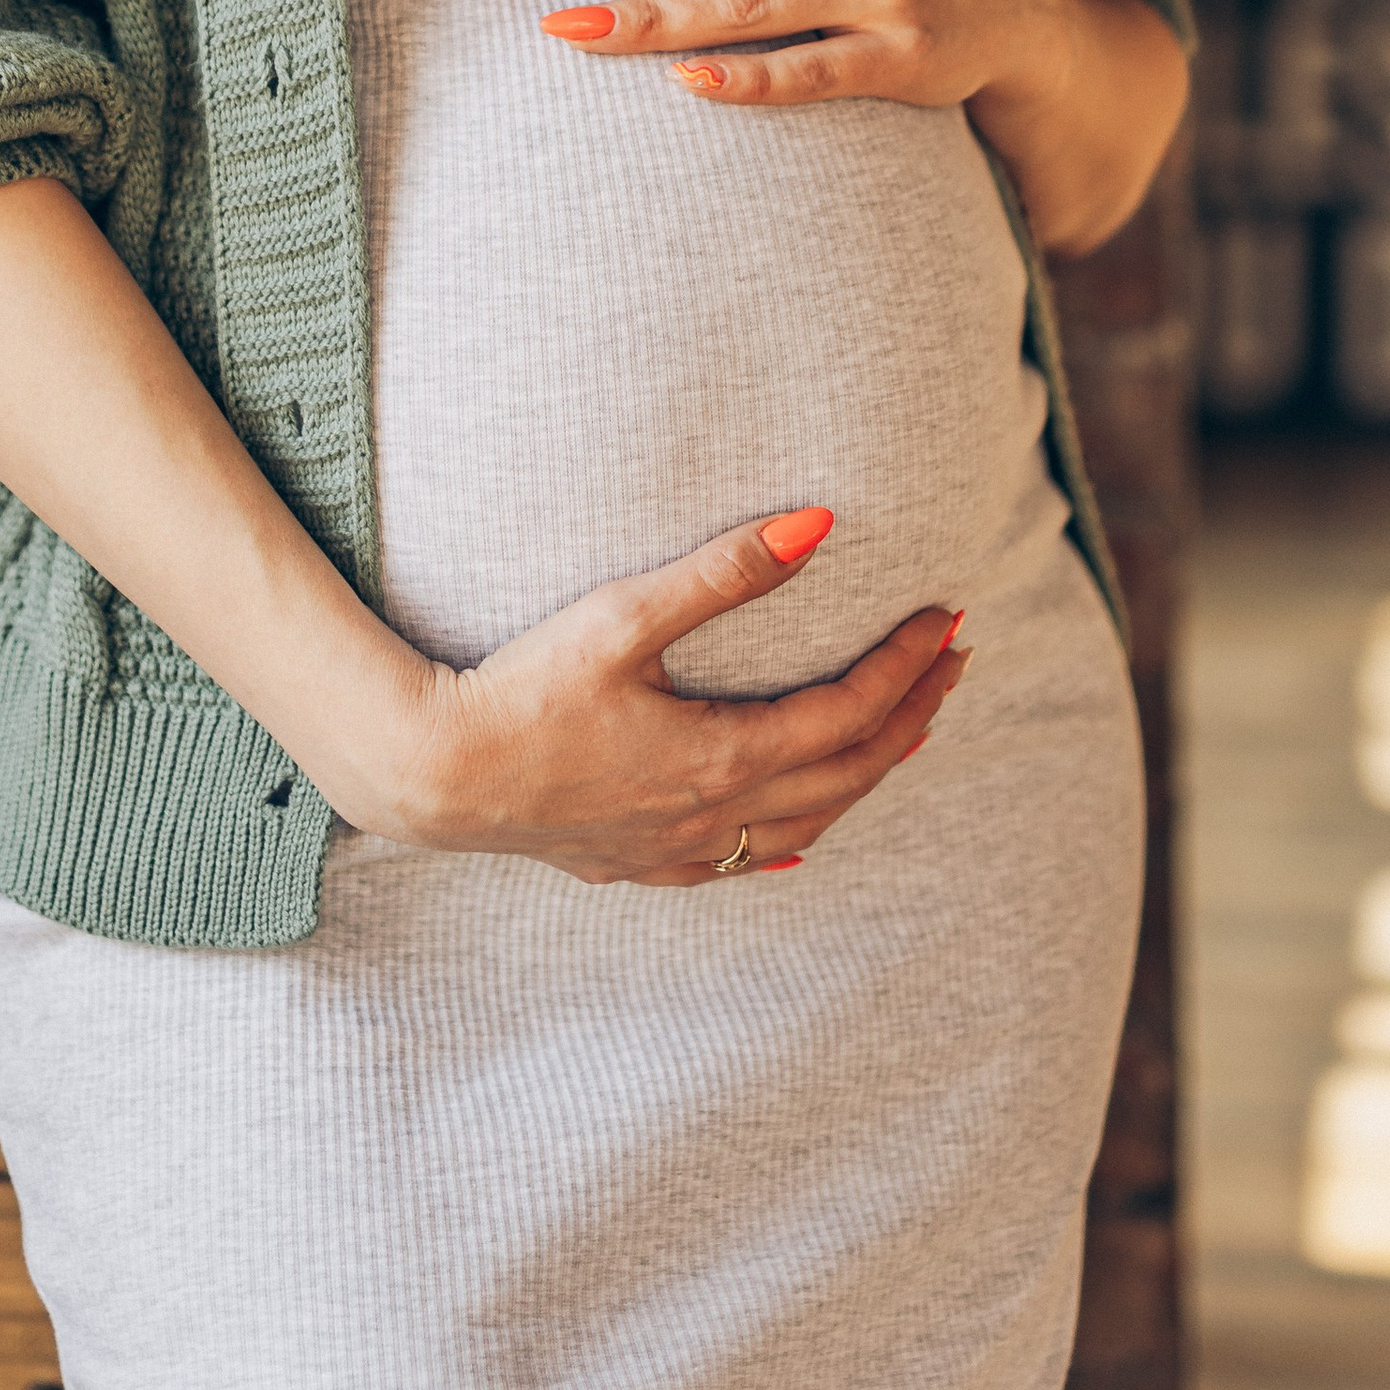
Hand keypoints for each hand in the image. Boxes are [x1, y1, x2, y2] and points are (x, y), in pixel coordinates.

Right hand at [385, 508, 968, 883]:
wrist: (436, 774)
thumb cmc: (522, 687)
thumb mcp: (624, 615)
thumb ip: (725, 572)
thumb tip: (818, 526)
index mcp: (723, 755)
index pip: (850, 712)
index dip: (906, 665)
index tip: (946, 621)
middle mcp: (715, 815)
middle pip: (847, 771)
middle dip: (911, 714)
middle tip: (952, 664)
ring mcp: (677, 848)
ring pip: (805, 823)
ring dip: (864, 775)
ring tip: (904, 733)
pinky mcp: (637, 863)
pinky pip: (738, 863)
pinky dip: (788, 839)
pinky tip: (795, 841)